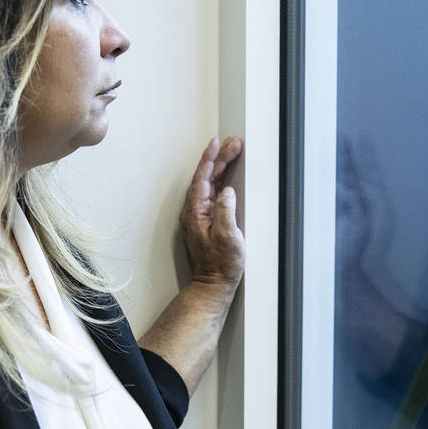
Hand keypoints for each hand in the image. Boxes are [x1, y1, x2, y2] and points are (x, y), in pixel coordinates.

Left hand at [180, 137, 244, 290]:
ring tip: (232, 153)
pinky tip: (227, 178)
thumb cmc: (220, 265)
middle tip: (234, 144)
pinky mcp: (205, 223)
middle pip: (207, 178)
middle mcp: (194, 212)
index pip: (203, 178)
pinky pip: (212, 194)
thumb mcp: (228, 236)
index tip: (217, 143)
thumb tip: (227, 191)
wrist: (213, 285)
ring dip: (220, 168)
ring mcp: (199, 217)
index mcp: (196, 212)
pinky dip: (220, 182)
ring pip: (209, 185)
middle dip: (220, 159)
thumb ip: (226, 210)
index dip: (210, 159)